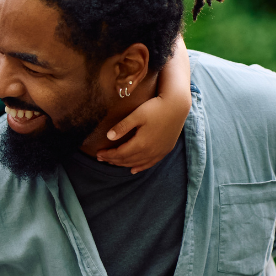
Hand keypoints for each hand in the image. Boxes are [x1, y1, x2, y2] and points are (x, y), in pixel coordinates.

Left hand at [97, 33, 190, 173]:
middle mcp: (150, 151)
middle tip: (102, 158)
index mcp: (141, 144)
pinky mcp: (165, 150)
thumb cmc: (156, 107)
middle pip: (127, 160)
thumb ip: (122, 127)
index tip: (98, 153)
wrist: (178, 105)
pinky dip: (140, 167)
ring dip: (124, 164)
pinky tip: (133, 170)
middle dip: (113, 160)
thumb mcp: (137, 115)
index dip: (108, 155)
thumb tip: (108, 137)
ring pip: (137, 163)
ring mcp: (159, 152)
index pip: (119, 154)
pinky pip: (150, 163)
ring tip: (113, 162)